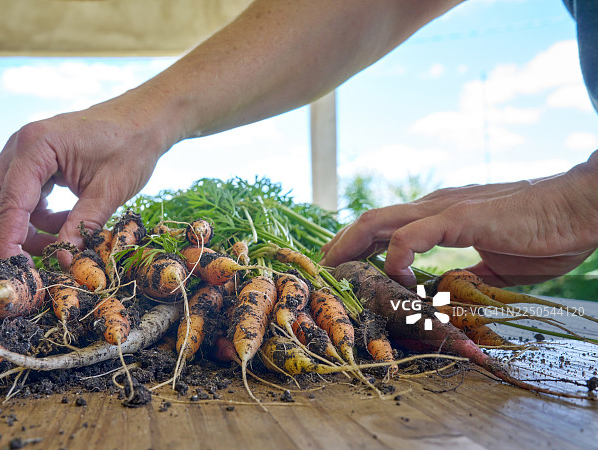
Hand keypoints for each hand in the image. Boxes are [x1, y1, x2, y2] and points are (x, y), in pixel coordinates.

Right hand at [0, 95, 171, 263]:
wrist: (144, 118)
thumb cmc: (131, 146)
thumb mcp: (110, 190)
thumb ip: (83, 227)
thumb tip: (63, 263)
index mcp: (36, 146)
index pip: (7, 205)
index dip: (7, 244)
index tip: (16, 274)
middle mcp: (19, 148)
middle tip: (24, 269)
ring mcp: (21, 155)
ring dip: (19, 233)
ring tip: (57, 246)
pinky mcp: (32, 165)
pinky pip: (17, 200)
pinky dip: (33, 221)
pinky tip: (63, 226)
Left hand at [321, 155, 597, 286]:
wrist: (581, 209)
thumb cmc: (545, 234)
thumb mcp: (493, 264)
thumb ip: (463, 274)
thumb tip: (441, 295)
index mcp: (439, 216)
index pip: (385, 228)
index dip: (357, 247)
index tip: (341, 270)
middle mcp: (433, 207)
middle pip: (369, 221)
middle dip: (339, 246)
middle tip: (322, 272)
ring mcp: (444, 210)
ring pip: (377, 222)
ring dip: (350, 247)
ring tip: (336, 272)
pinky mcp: (459, 218)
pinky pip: (409, 236)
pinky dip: (394, 258)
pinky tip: (398, 279)